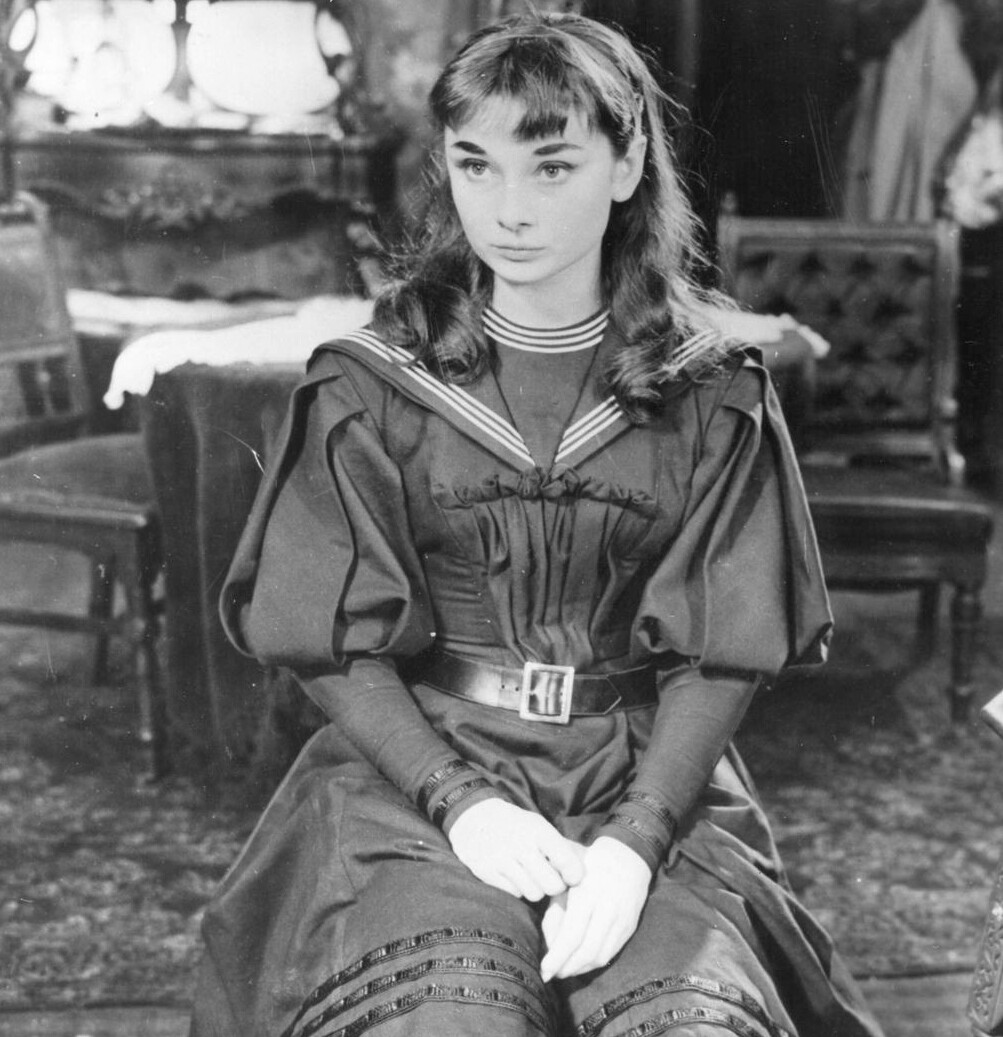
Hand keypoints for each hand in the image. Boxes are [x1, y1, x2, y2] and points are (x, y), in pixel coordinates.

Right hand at [447, 798, 584, 900]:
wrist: (473, 816)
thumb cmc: (515, 825)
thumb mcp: (538, 826)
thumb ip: (560, 847)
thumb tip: (587, 869)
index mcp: (539, 831)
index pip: (568, 862)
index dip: (574, 875)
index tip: (570, 876)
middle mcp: (521, 845)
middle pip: (553, 886)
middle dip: (554, 886)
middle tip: (549, 878)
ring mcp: (502, 859)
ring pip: (533, 893)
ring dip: (535, 889)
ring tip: (529, 876)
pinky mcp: (487, 872)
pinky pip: (513, 894)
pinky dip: (516, 889)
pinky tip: (512, 876)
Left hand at [540, 837, 650, 980]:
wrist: (627, 857)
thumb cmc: (588, 865)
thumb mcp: (565, 880)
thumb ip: (555, 911)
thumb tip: (549, 944)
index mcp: (588, 894)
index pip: (572, 936)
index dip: (557, 958)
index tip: (543, 970)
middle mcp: (607, 909)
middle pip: (586, 951)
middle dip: (566, 968)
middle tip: (551, 973)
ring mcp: (622, 919)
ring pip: (600, 956)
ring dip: (580, 969)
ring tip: (563, 970)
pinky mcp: (630, 927)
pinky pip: (611, 953)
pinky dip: (594, 963)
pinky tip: (581, 963)